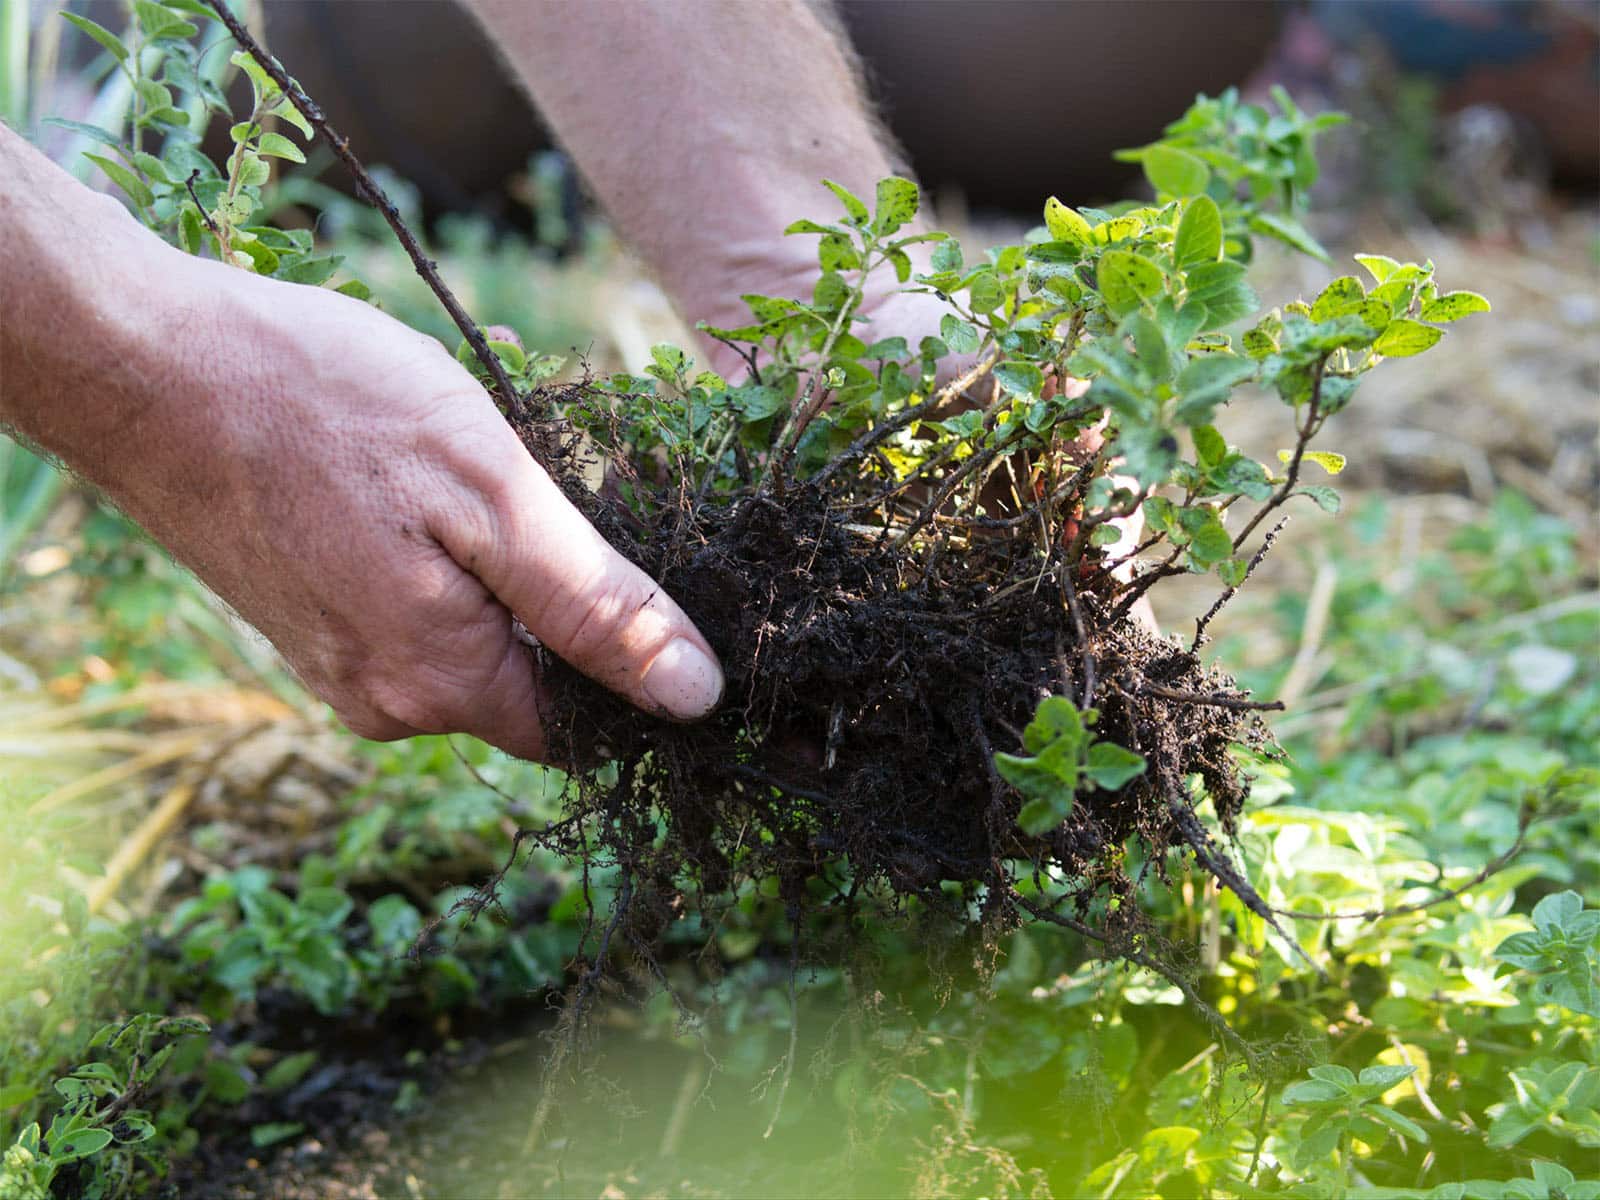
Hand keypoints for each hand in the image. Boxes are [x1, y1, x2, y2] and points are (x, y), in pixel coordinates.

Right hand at [15, 233, 721, 758]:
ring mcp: (342, 668)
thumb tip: (697, 699)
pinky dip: (450, 562)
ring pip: (476, 645)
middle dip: (570, 608)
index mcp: (444, 684)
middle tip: (563, 493)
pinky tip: (430, 486)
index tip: (668, 597)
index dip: (641, 679)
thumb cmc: (325, 406)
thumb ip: (596, 608)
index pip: (585, 732)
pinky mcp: (311, 623)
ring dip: (508, 576)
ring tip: (487, 475)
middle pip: (531, 686)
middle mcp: (390, 703)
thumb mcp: (495, 494)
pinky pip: (419, 615)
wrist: (146, 364)